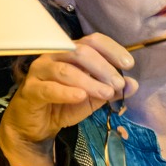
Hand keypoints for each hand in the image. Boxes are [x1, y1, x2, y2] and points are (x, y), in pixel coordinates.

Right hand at [0, 34, 137, 165]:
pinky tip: (81, 96)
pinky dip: (67, 92)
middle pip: (80, 52)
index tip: (128, 64)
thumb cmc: (64, 104)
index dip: (112, 49)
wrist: (36, 125)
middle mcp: (54, 56)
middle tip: (118, 83)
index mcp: (70, 52)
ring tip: (106, 93)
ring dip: (89, 81)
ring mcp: (40, 71)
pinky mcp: (31, 90)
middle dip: (103, 67)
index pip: (92, 41)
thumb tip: (133, 84)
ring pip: (65, 70)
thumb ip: (111, 90)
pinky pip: (49, 89)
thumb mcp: (93, 98)